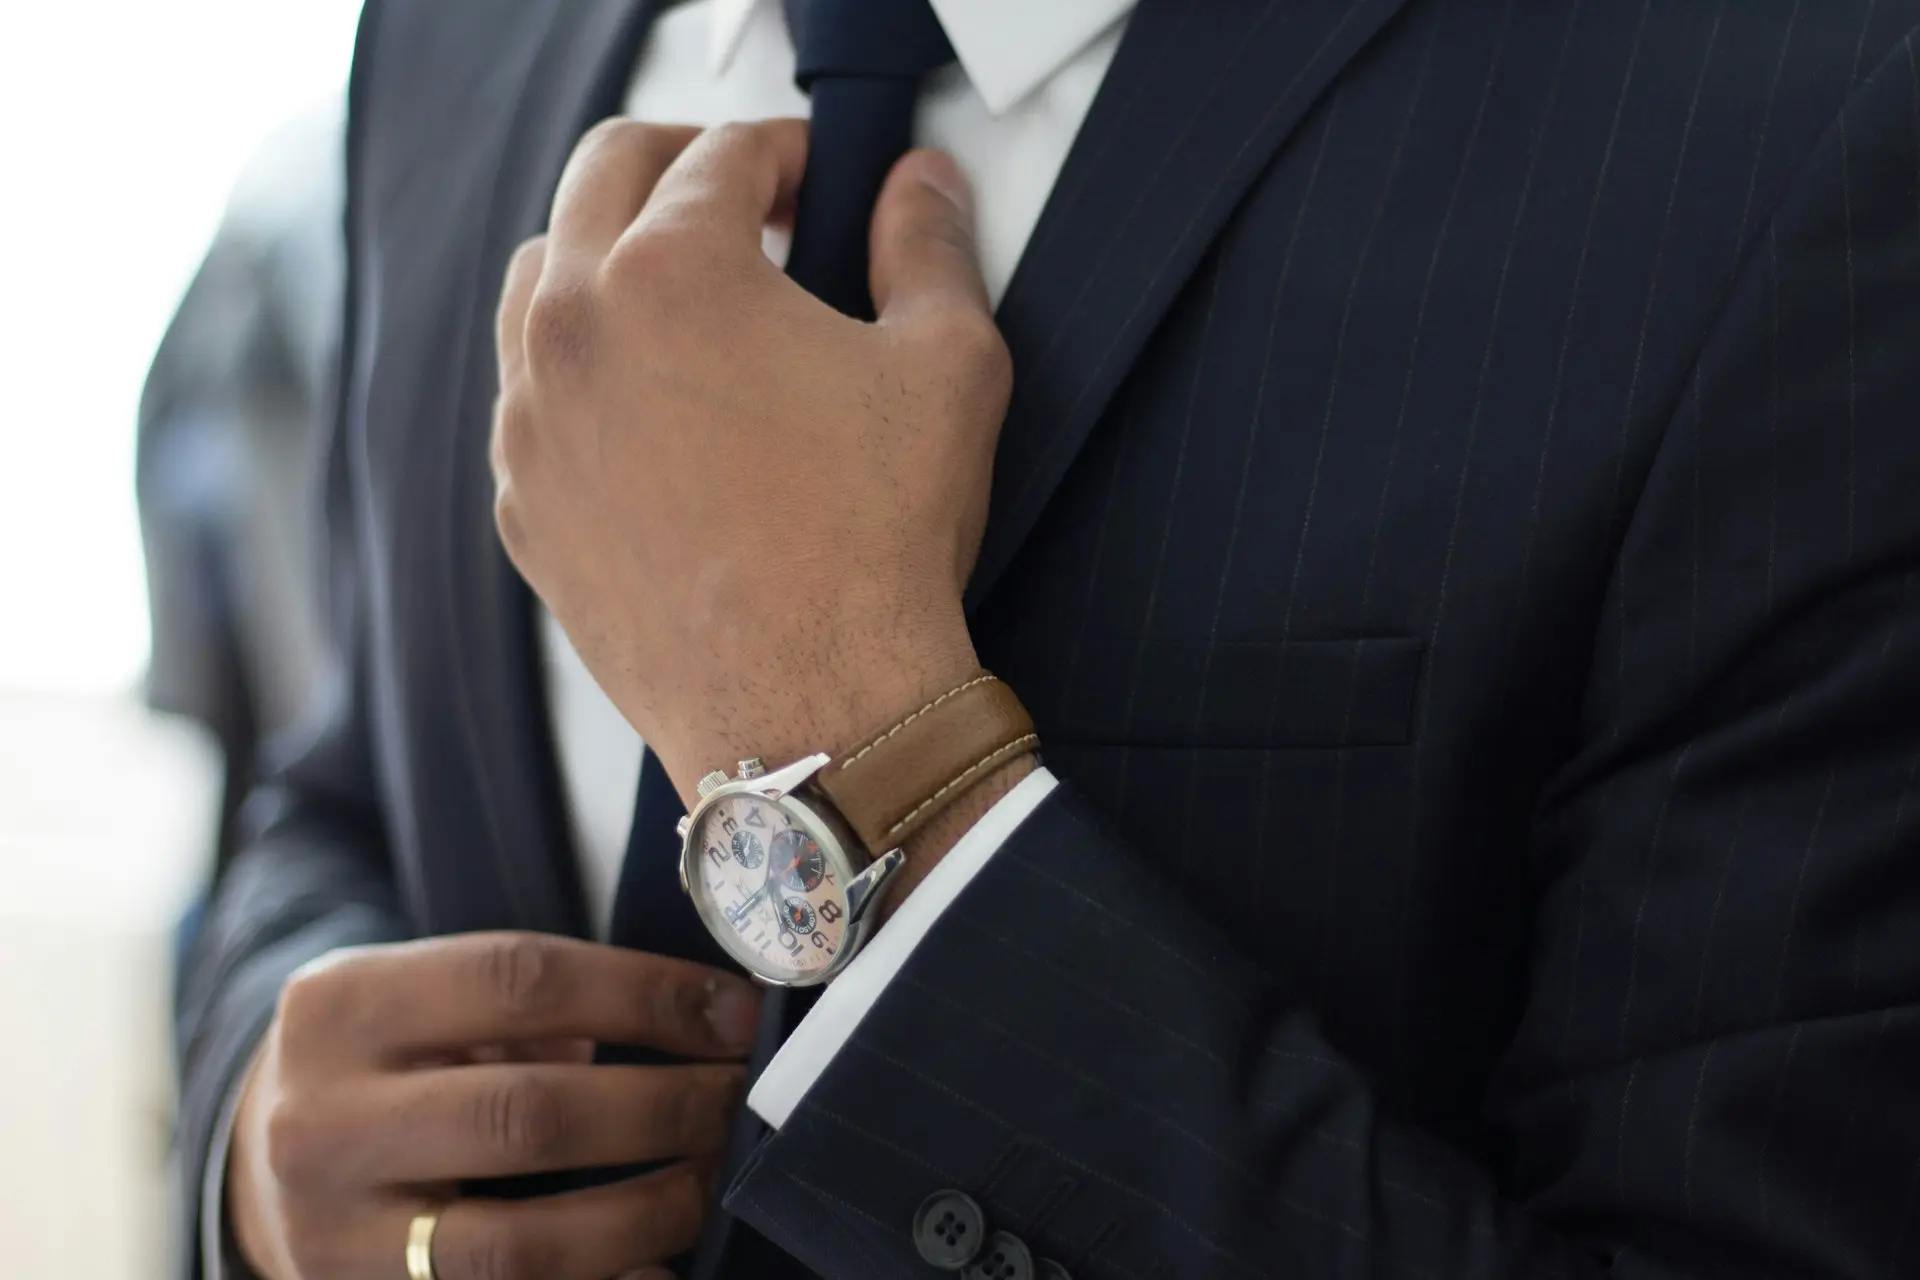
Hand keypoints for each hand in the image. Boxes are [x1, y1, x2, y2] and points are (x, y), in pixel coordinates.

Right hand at [226, 932, 761, 1279]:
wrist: (262, 1159)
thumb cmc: (388, 1058)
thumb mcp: (424, 995)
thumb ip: (534, 1000)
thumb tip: (707, 1016)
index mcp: (341, 1006)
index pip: (521, 981)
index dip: (647, 995)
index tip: (734, 1014)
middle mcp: (322, 1122)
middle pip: (527, 1115)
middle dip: (661, 1109)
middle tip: (736, 1100)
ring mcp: (335, 1234)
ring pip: (519, 1243)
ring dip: (646, 1213)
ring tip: (708, 1179)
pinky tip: (658, 1264)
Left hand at [490, 118, 1012, 801]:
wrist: (813, 711)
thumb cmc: (879, 544)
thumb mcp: (947, 367)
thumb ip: (929, 247)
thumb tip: (921, 187)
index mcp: (671, 270)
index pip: (721, 152)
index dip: (786, 151)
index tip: (817, 180)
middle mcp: (573, 330)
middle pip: (604, 176)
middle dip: (681, 166)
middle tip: (748, 203)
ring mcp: (531, 423)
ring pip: (540, 279)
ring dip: (611, 256)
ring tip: (687, 297)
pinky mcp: (523, 505)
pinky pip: (529, 397)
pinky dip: (580, 369)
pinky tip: (651, 406)